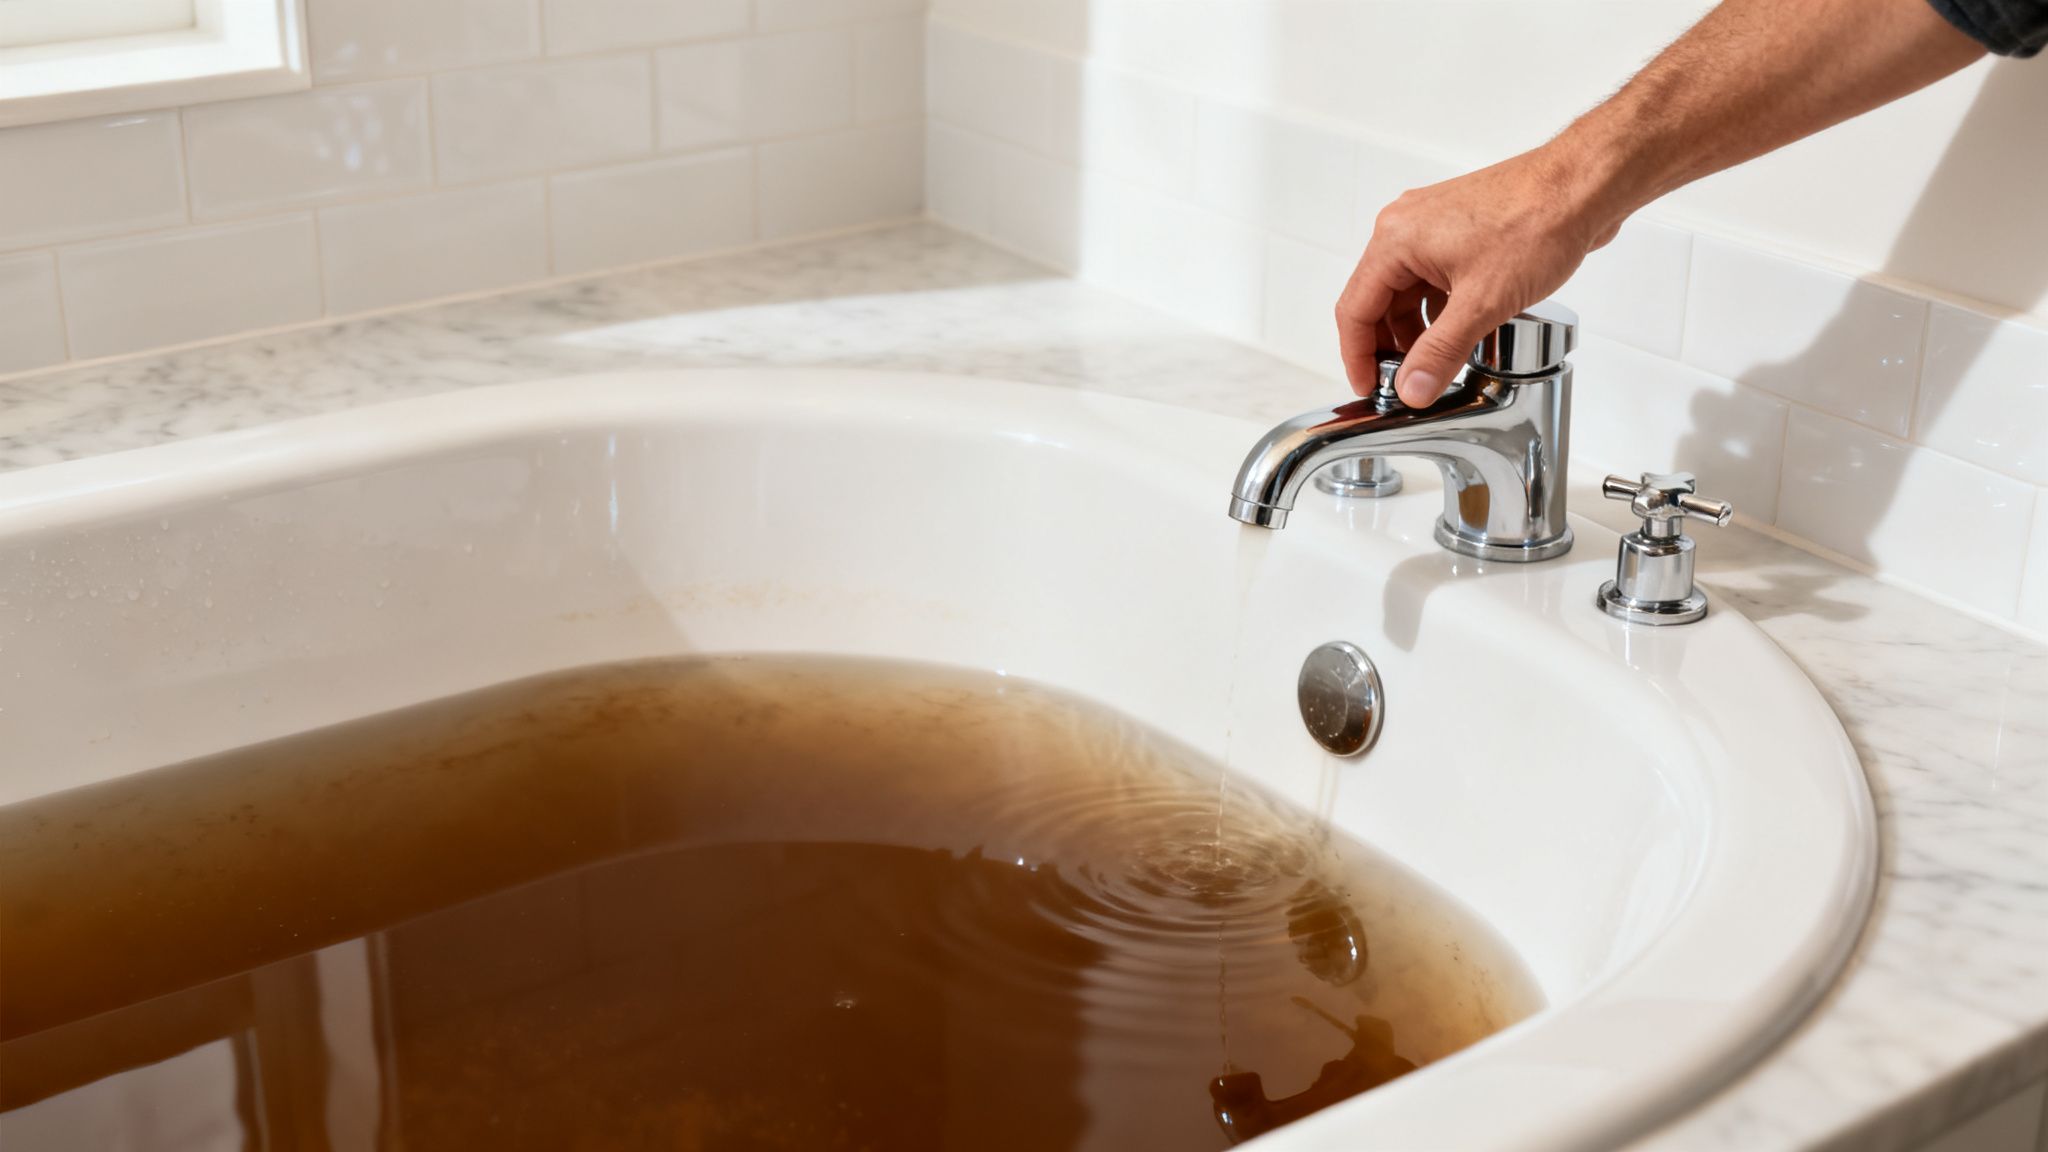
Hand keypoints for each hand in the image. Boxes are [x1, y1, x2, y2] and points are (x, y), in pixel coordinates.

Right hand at [1336, 144, 1618, 405]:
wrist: (1584, 185)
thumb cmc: (1538, 221)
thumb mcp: (1482, 303)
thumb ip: (1441, 352)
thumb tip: (1412, 389)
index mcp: (1396, 239)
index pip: (1355, 310)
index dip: (1357, 357)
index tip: (1369, 389)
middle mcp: (1406, 226)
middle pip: (1378, 301)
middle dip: (1390, 347)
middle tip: (1407, 383)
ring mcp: (1433, 226)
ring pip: (1408, 291)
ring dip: (1418, 330)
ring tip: (1439, 362)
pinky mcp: (1459, 230)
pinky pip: (1433, 278)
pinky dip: (1440, 309)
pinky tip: (1462, 331)